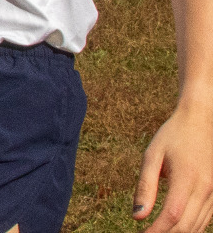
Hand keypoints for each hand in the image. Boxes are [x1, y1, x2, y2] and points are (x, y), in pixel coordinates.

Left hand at [137, 105, 212, 230]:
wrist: (201, 121)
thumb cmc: (172, 136)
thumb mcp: (152, 156)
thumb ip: (145, 187)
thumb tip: (137, 216)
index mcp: (187, 178)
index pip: (172, 215)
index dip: (156, 230)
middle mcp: (205, 188)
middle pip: (186, 225)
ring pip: (198, 225)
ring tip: (158, 232)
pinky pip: (206, 219)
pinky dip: (191, 227)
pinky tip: (175, 228)